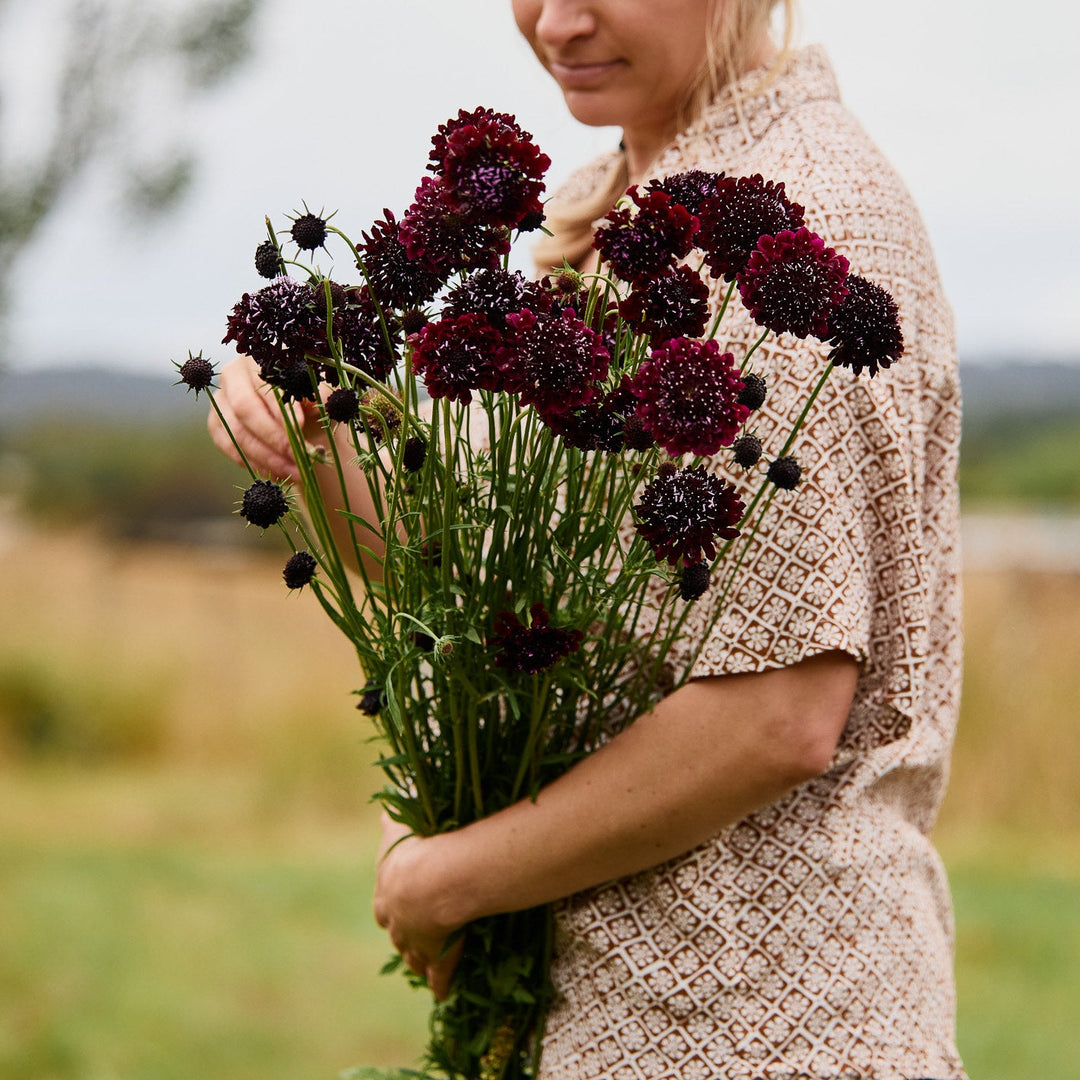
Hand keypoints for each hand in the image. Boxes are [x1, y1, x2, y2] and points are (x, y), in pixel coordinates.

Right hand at [207, 355, 322, 481]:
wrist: (296, 407)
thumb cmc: (309, 393)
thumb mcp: (321, 389)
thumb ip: (320, 393)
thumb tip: (311, 404)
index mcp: (258, 358)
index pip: (264, 383)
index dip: (281, 407)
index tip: (301, 427)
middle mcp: (232, 374)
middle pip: (245, 408)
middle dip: (274, 438)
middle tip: (300, 458)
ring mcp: (220, 400)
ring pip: (236, 432)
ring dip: (267, 457)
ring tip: (295, 472)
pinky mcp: (216, 423)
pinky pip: (229, 446)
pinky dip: (253, 462)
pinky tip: (276, 472)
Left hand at [373, 814, 463, 1000]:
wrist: (431, 880)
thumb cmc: (416, 850)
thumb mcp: (398, 831)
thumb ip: (392, 822)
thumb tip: (383, 808)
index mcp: (386, 893)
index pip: (384, 907)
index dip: (391, 909)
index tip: (395, 911)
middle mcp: (396, 922)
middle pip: (396, 935)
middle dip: (402, 936)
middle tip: (411, 939)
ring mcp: (415, 942)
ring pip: (414, 956)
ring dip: (419, 960)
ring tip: (424, 966)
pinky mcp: (437, 957)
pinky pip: (439, 975)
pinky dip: (440, 984)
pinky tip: (443, 993)